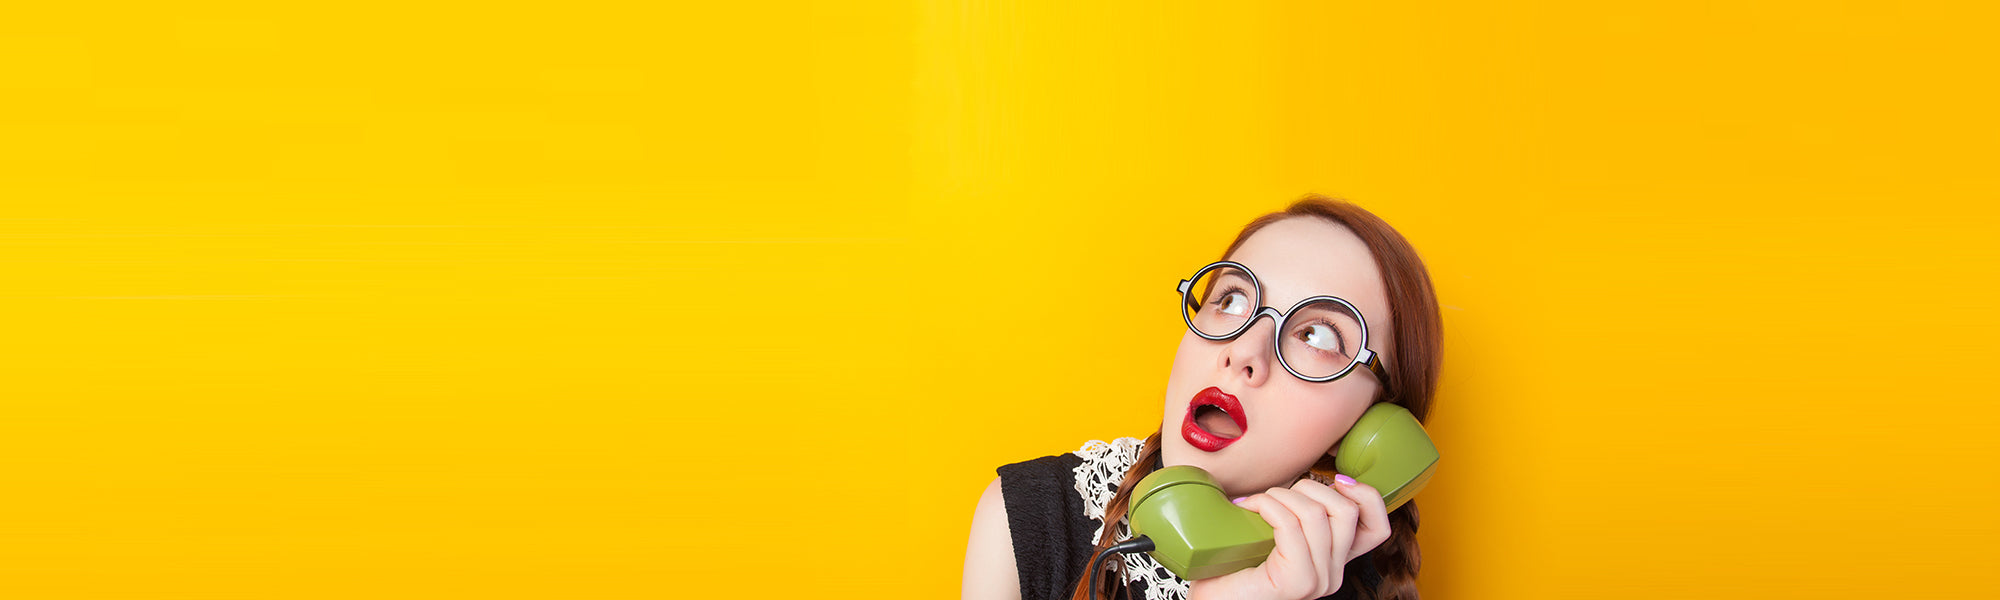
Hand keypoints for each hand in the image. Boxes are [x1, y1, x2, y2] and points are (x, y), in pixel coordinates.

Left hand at [1187, 475, 1391, 599]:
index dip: (1366, 495)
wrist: (1208, 598)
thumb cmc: (1233, 562)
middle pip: (1347, 511)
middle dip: (1309, 487)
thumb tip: (1316, 472)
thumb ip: (1300, 512)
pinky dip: (1267, 506)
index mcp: (1334, 559)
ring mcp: (1317, 580)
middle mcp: (1333, 573)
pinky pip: (1290, 526)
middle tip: (1276, 495)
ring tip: (1256, 504)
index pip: (1377, 527)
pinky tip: (1248, 508)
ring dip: (1280, 495)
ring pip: (1316, 514)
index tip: (1336, 479)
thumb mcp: (1276, 529)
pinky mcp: (1296, 581)